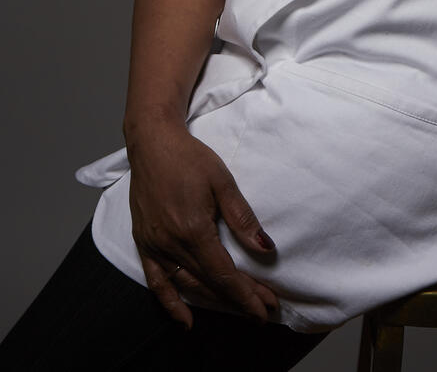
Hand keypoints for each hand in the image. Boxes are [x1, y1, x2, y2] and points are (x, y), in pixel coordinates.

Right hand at [127, 117, 278, 328]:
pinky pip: (156, 282)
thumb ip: (242, 218)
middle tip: (265, 309)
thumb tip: (266, 248)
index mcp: (193, 230)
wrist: (152, 143)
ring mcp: (155, 247)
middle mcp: (171, 244)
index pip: (224, 274)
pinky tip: (185, 319)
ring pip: (188, 285)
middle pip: (210, 283)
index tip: (265, 309)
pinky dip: (170, 303)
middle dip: (239, 299)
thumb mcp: (223, 182)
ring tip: (238, 310)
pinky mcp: (144, 244)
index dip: (246, 295)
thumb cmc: (190, 158)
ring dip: (214, 302)